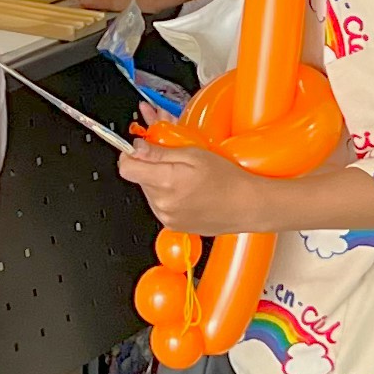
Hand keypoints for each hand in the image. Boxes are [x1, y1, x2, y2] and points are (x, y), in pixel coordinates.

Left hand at [118, 142, 271, 233]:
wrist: (246, 205)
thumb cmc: (227, 179)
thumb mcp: (193, 154)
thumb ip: (159, 151)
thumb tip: (136, 148)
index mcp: (166, 183)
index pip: (126, 168)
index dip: (130, 153)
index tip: (141, 147)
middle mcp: (162, 204)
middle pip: (138, 177)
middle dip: (150, 164)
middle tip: (171, 155)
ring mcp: (166, 217)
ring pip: (148, 190)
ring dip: (159, 179)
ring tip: (183, 174)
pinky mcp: (172, 225)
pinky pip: (160, 204)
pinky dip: (167, 194)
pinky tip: (186, 188)